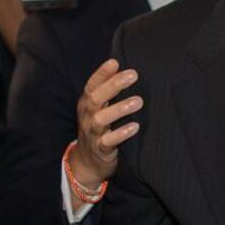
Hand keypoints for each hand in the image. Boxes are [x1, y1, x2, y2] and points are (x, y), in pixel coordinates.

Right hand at [70, 59, 141, 189]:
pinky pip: (108, 141)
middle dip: (113, 85)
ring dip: (120, 109)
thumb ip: (108, 90)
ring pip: (101, 119)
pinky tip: (134, 127)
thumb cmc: (98, 128)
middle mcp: (87, 116)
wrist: (87, 162)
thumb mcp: (98, 108)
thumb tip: (125, 68)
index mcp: (87, 103)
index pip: (91, 85)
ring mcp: (92, 133)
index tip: (115, 62)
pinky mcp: (100, 149)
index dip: (102, 73)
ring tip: (138, 101)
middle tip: (133, 75)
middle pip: (96, 98)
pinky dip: (121, 134)